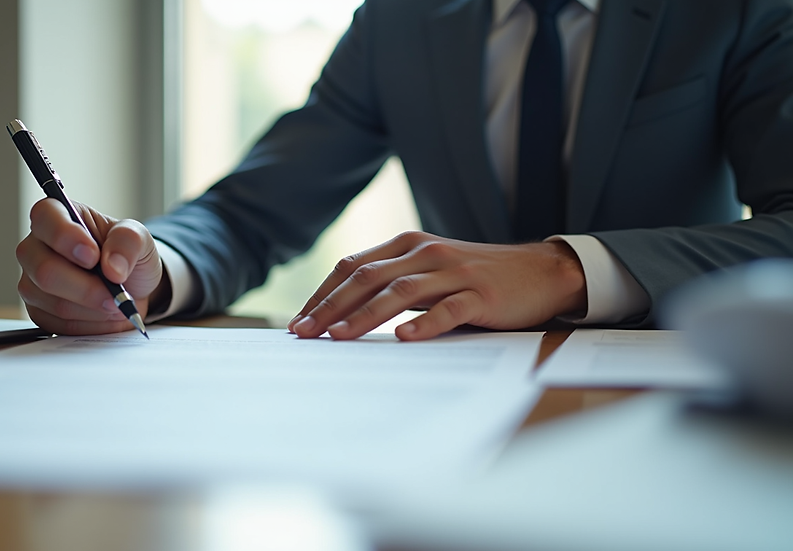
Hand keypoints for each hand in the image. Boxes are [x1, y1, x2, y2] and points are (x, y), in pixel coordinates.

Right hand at [16, 198, 168, 334]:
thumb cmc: (127, 255)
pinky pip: (58, 324)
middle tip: (115, 294)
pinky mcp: (39, 310)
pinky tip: (104, 316)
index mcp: (57, 216)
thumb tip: (112, 267)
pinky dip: (90, 325)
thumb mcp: (139, 238)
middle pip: (44, 270)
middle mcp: (37, 247)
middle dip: (86, 288)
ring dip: (93, 309)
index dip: (66, 237)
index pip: (45, 217)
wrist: (130, 286)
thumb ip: (128, 241)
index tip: (93, 256)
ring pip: (53, 302)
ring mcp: (33, 281)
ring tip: (116, 304)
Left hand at [287, 231, 586, 340]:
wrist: (542, 271)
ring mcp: (455, 272)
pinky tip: (404, 338)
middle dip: (330, 307)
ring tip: (338, 337)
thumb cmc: (478, 278)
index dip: (323, 294)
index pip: (353, 267)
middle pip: (367, 277)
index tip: (299, 321)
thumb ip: (394, 284)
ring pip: (400, 292)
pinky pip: (448, 309)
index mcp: (408, 245)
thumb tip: (341, 317)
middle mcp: (427, 253)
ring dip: (365, 315)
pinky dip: (425, 323)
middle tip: (304, 334)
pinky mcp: (482, 294)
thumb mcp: (431, 272)